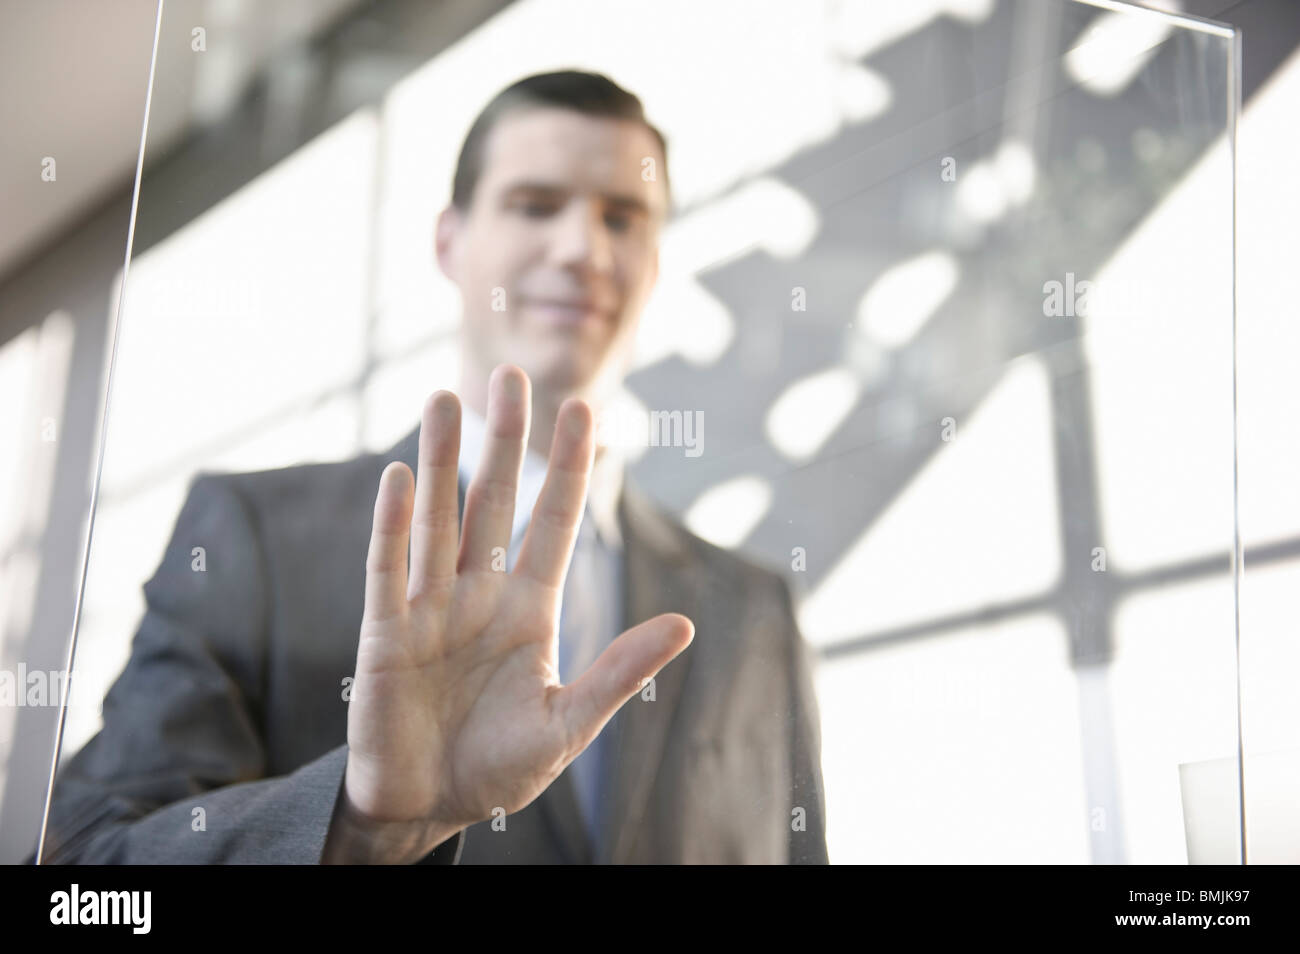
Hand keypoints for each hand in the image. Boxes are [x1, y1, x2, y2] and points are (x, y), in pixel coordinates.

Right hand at [325, 365, 693, 862]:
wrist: (427, 806)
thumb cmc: (498, 766)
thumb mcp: (569, 721)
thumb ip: (620, 672)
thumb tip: (685, 624)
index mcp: (529, 608)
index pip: (554, 522)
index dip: (567, 468)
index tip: (583, 411)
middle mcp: (480, 593)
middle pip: (495, 502)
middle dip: (506, 442)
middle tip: (513, 377)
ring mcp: (430, 607)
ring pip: (439, 520)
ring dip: (442, 462)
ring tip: (446, 399)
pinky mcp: (383, 633)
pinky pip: (389, 569)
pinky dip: (393, 526)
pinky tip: (400, 478)